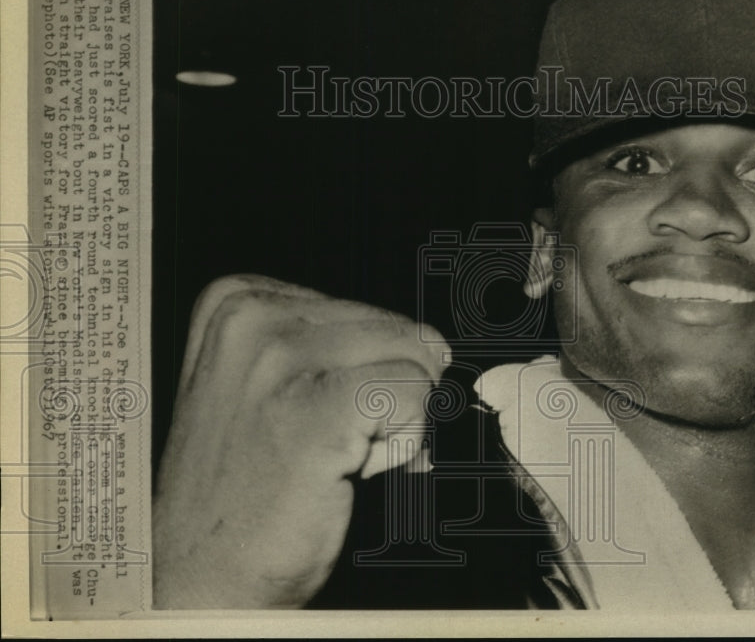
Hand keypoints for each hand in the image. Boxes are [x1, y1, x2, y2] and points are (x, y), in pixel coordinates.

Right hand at [152, 275, 449, 607]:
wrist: (199, 575)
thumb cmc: (241, 489)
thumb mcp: (269, 383)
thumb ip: (334, 346)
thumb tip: (434, 345)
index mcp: (239, 300)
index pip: (371, 309)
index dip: (369, 372)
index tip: (320, 415)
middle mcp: (252, 316)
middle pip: (400, 331)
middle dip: (387, 393)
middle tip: (328, 447)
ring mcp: (278, 359)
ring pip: (417, 361)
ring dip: (394, 421)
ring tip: (333, 458)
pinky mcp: (314, 408)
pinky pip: (414, 393)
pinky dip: (405, 441)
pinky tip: (351, 470)